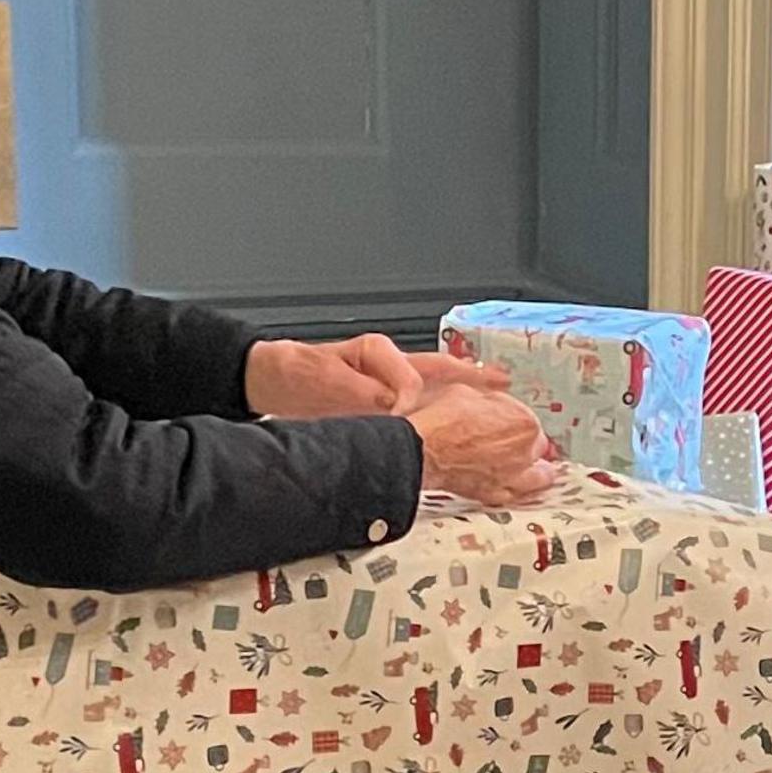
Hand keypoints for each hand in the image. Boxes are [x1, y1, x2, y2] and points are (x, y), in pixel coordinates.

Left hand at [247, 334, 513, 418]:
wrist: (270, 379)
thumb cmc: (292, 373)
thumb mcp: (320, 378)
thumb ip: (356, 390)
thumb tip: (391, 403)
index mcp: (375, 353)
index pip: (410, 377)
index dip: (409, 401)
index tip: (402, 419)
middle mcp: (387, 364)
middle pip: (440, 368)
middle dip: (472, 376)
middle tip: (501, 381)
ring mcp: (388, 380)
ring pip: (437, 381)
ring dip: (468, 386)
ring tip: (497, 389)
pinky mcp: (383, 399)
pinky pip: (423, 398)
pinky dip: (448, 402)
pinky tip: (464, 412)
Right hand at [408, 381, 557, 506]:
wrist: (422, 450)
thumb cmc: (441, 423)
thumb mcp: (467, 393)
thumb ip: (489, 402)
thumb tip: (488, 403)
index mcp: (524, 422)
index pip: (527, 418)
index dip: (513, 417)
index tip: (503, 419)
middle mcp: (525, 452)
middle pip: (537, 446)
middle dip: (526, 442)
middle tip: (513, 440)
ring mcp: (513, 476)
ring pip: (540, 476)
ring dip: (537, 470)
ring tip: (532, 467)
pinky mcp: (496, 494)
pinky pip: (517, 495)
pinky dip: (517, 490)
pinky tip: (514, 486)